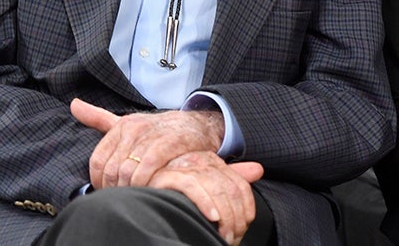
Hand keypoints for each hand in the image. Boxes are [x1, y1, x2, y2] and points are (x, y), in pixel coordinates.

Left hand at [71, 98, 225, 188]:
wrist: (196, 125)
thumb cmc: (157, 130)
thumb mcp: (127, 122)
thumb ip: (98, 117)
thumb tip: (73, 105)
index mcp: (121, 126)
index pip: (97, 161)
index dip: (98, 181)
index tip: (108, 190)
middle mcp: (133, 129)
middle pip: (111, 170)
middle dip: (115, 188)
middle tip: (123, 196)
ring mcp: (151, 136)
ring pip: (127, 172)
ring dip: (129, 189)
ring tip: (136, 195)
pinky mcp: (168, 144)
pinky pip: (146, 169)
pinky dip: (144, 183)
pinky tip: (148, 189)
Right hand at [150, 151, 264, 245]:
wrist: (140, 200)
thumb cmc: (175, 198)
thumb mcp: (208, 191)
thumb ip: (231, 181)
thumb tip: (258, 169)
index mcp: (212, 163)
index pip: (239, 184)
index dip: (246, 208)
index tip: (242, 229)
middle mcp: (199, 160)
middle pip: (229, 187)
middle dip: (235, 217)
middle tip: (232, 237)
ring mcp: (182, 167)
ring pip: (214, 186)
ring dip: (224, 215)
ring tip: (223, 235)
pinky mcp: (165, 175)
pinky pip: (191, 186)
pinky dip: (205, 203)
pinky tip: (211, 217)